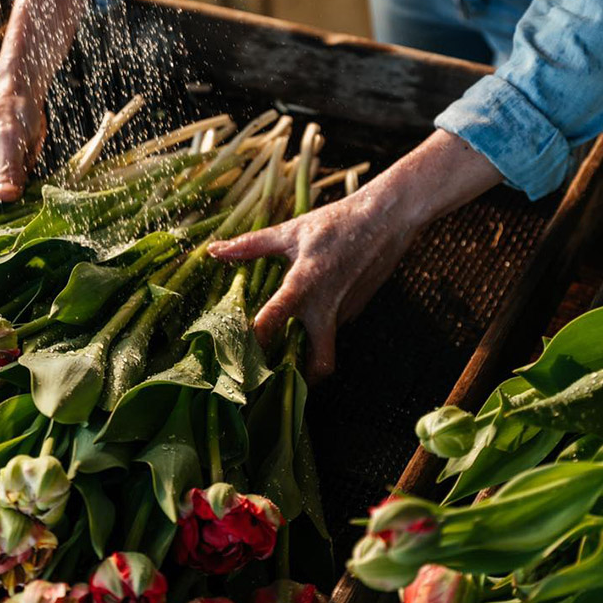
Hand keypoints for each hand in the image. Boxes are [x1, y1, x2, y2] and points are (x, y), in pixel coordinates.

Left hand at [208, 130, 502, 379]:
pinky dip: (317, 332)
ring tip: (278, 357)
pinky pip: (333, 329)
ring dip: (305, 356)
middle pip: (320, 365)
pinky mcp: (356, 310)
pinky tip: (304, 322)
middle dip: (299, 381)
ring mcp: (345, 313)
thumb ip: (251, 246)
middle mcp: (326, 308)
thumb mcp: (291, 231)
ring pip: (325, 347)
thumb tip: (214, 251)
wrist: (387, 219)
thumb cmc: (336, 222)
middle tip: (271, 383)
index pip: (274, 320)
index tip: (234, 357)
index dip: (253, 341)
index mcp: (304, 285)